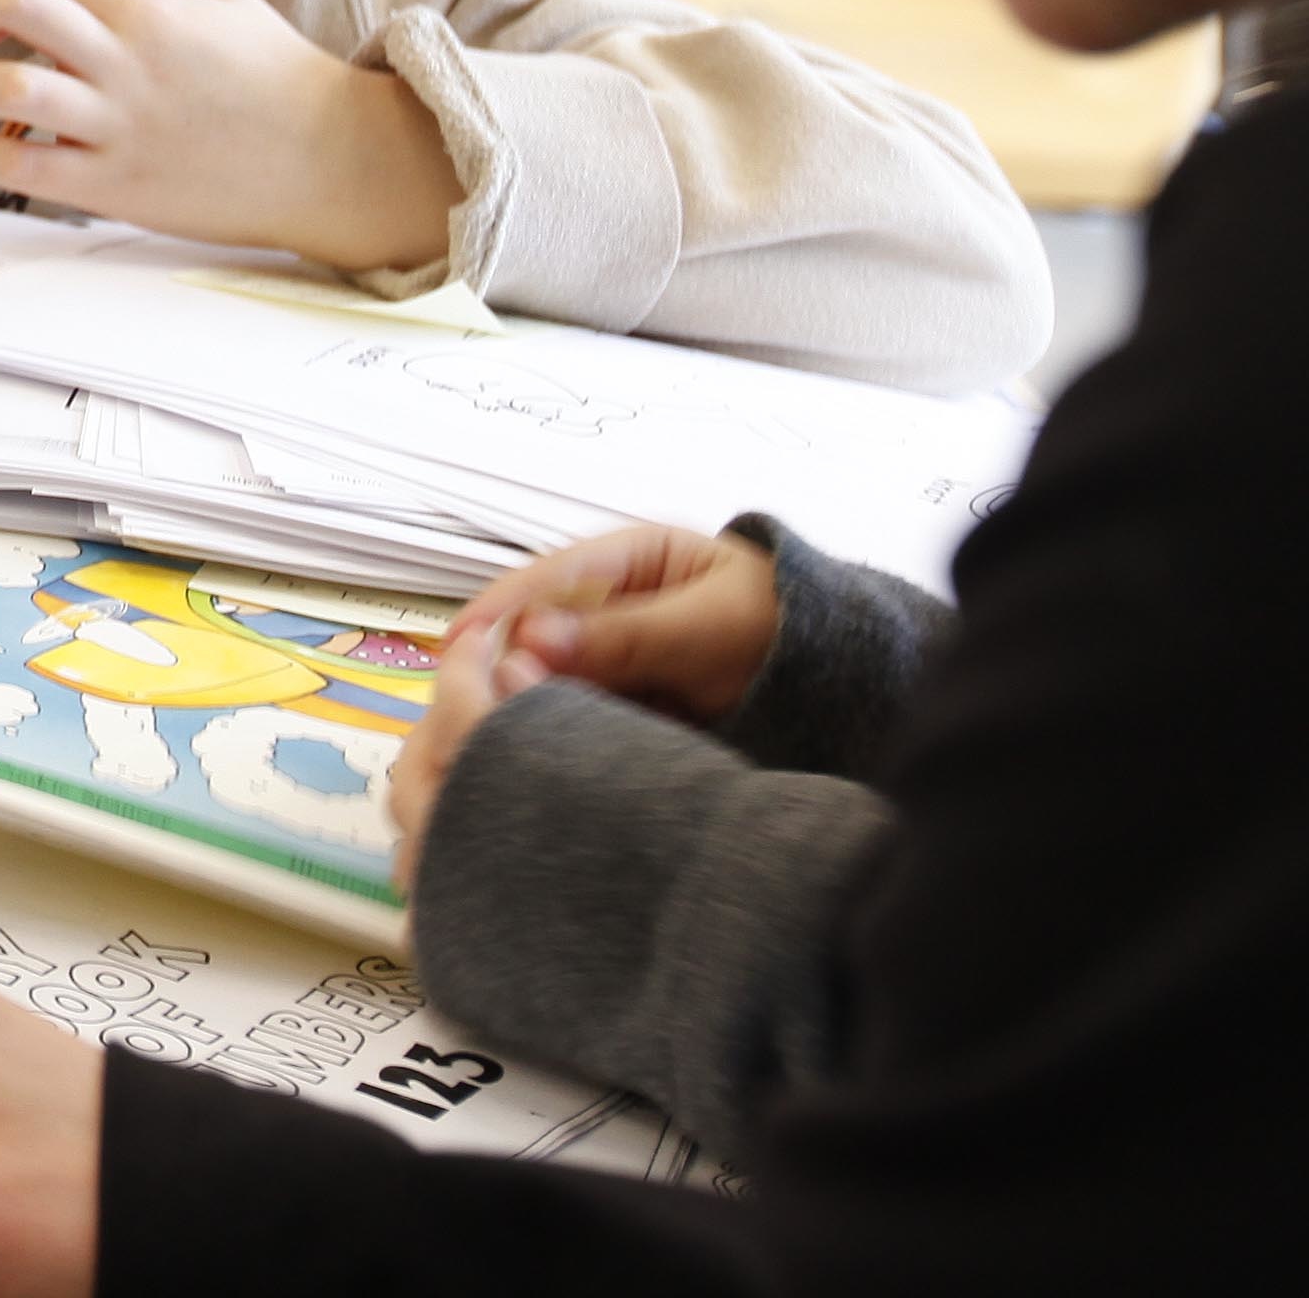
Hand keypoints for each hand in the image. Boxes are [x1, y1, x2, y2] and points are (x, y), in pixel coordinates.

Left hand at [0, 0, 461, 274]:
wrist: (327, 159)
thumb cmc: (272, 73)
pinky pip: (23, 168)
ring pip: (3, 90)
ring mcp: (114, 127)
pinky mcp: (114, 189)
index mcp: (142, 9)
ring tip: (10, 90)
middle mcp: (120, 62)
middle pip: (8, 5)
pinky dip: (4, 153)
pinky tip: (27, 146)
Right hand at [450, 522, 781, 725]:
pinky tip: (528, 751)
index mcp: (629, 557)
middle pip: (535, 628)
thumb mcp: (709, 626)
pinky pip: (577, 709)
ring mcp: (615, 652)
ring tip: (482, 731)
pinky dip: (553, 728)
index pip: (546, 577)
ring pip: (549, 673)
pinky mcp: (625, 698)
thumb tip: (529, 641)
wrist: (851, 685)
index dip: (498, 610)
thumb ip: (627, 635)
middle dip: (498, 660)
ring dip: (521, 698)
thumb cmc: (786, 631)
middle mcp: (610, 602)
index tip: (456, 645)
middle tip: (459, 699)